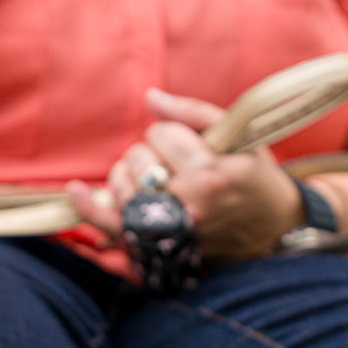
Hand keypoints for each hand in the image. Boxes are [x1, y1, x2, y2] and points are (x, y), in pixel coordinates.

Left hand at [70, 88, 313, 262]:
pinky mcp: (157, 249)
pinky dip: (89, 208)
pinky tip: (74, 191)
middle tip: (173, 163)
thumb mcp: (241, 139)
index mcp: (211, 174)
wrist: (273, 234)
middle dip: (150, 152)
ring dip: (128, 174)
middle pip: (139, 159)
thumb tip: (150, 98)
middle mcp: (188, 206)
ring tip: (150, 176)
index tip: (187, 143)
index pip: (162, 133)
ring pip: (122, 187)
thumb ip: (194, 114)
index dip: (170, 132)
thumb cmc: (256, 179)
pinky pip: (112, 227)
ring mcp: (170, 231)